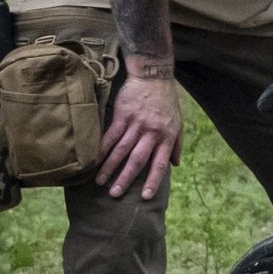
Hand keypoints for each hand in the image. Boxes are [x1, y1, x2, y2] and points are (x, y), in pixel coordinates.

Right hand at [97, 73, 182, 199]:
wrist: (154, 77)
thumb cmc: (167, 101)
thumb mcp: (178, 122)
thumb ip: (176, 144)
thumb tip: (175, 165)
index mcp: (166, 137)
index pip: (160, 164)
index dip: (153, 181)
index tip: (146, 196)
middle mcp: (151, 133)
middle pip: (137, 160)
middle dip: (125, 178)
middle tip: (114, 194)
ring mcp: (136, 124)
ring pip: (121, 150)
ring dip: (109, 167)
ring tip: (100, 181)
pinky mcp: (122, 115)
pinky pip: (110, 135)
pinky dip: (102, 149)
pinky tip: (94, 160)